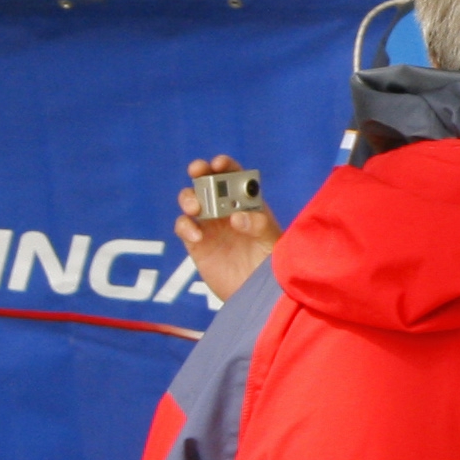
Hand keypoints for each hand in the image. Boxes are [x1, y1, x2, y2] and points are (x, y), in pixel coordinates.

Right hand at [175, 154, 282, 301]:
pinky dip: (185, 226)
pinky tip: (197, 236)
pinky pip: (184, 226)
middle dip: (201, 171)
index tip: (220, 163)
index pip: (237, 177)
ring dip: (189, 197)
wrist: (260, 297)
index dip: (227, 165)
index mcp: (250, 204)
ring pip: (192, 200)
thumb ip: (261, 228)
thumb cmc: (275, 268)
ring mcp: (211, 226)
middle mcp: (228, 210)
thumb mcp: (274, 246)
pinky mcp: (197, 244)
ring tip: (196, 208)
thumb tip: (238, 217)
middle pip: (209, 182)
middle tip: (199, 170)